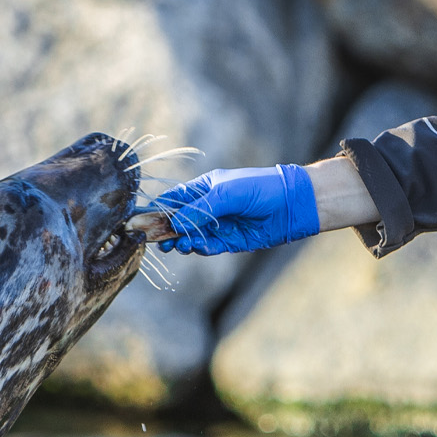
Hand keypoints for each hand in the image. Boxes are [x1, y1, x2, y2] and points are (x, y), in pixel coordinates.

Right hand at [150, 165, 319, 254]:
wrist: (293, 205)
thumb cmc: (260, 189)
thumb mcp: (226, 194)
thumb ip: (199, 210)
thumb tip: (175, 224)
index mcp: (204, 188)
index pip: (173, 199)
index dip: (158, 210)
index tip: (143, 221)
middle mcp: (208, 207)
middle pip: (178, 221)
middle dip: (166, 231)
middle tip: (157, 241)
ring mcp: (218, 225)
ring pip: (191, 236)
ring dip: (182, 241)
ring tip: (177, 246)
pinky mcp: (229, 241)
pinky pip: (208, 246)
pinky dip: (199, 248)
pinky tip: (195, 247)